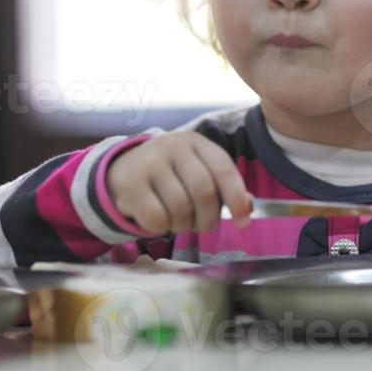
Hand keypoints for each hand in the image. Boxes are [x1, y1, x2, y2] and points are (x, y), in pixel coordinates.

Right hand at [106, 132, 251, 235]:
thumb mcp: (197, 170)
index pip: (223, 168)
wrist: (124, 170)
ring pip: (181, 208)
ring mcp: (149, 163)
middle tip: (203, 226)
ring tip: (179, 221)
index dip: (236, 198)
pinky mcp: (130, 184)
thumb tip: (247, 208)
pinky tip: (161, 220)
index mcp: (196, 142)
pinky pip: (157, 218)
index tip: (242, 222)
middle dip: (208, 218)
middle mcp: (173, 146)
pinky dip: (163, 228)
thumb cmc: (171, 175)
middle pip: (204, 191)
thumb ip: (222, 187)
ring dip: (184, 226)